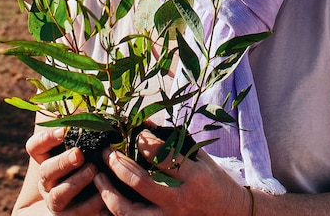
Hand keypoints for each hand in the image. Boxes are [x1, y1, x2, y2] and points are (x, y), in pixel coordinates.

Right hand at [26, 127, 106, 214]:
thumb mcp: (89, 145)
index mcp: (48, 160)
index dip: (45, 139)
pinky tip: (104, 195)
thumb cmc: (94, 162)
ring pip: (58, 195)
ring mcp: (57, 201)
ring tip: (93, 171)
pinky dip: (91, 204)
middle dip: (62, 162)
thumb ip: (89, 127)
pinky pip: (77, 213)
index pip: (34, 147)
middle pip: (45, 171)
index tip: (62, 132)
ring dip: (76, 182)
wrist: (90, 200)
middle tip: (79, 154)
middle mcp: (48, 181)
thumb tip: (103, 108)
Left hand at [93, 129, 249, 215]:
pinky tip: (105, 198)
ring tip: (98, 177)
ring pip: (130, 211)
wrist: (231, 215)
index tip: (135, 133)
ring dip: (109, 193)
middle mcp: (180, 199)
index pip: (163, 157)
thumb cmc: (214, 182)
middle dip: (118, 164)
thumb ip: (174, 142)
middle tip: (107, 151)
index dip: (145, 143)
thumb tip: (145, 124)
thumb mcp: (200, 158)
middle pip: (141, 183)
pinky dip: (114, 211)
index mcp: (194, 177)